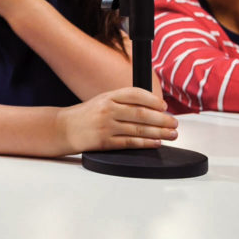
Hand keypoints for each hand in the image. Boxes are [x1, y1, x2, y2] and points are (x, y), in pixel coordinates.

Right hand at [56, 87, 177, 152]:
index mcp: (107, 97)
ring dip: (159, 132)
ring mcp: (106, 127)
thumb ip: (122, 102)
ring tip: (172, 134)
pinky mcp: (104, 142)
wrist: (63, 128)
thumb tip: (151, 108)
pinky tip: (156, 142)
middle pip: (141, 114)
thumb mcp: (101, 101)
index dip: (152, 100)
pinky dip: (146, 143)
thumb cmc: (85, 115)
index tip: (164, 106)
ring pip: (139, 130)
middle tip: (174, 122)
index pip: (135, 94)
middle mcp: (107, 110)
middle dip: (162, 119)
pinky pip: (130, 143)